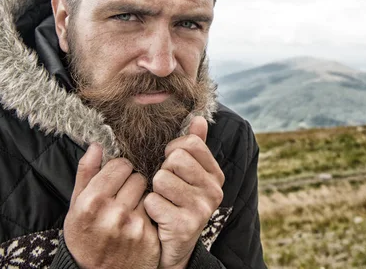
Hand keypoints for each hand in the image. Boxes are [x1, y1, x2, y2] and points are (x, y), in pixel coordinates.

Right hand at [63, 144, 159, 268]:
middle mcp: (114, 213)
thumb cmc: (84, 237)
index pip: (121, 165)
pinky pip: (156, 211)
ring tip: (129, 210)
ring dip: (142, 197)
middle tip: (123, 196)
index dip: (120, 170)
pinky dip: (149, 214)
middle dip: (131, 183)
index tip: (116, 178)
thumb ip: (86, 173)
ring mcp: (133, 226)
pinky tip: (137, 224)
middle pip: (138, 177)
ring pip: (150, 192)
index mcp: (92, 202)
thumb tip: (97, 145)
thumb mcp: (75, 206)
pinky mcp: (149, 238)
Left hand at [144, 116, 224, 268]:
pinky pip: (152, 201)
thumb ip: (195, 146)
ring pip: (161, 178)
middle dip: (163, 170)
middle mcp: (214, 190)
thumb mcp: (189, 174)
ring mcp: (201, 209)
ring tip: (163, 201)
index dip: (173, 150)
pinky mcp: (185, 226)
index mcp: (216, 174)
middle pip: (175, 158)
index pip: (191, 143)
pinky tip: (159, 216)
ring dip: (155, 190)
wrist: (174, 245)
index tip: (172, 164)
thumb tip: (198, 118)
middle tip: (167, 187)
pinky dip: (149, 208)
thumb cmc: (178, 202)